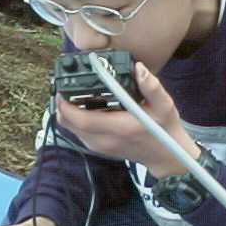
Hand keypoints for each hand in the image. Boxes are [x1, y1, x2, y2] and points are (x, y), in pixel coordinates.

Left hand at [56, 62, 199, 177]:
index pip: (83, 119)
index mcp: (119, 128)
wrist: (163, 156)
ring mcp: (98, 146)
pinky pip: (76, 132)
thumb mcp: (164, 106)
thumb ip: (152, 87)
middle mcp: (104, 140)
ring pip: (70, 129)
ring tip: (68, 94)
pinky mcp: (97, 148)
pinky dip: (72, 119)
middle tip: (62, 87)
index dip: (66, 105)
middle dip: (60, 105)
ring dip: (65, 112)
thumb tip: (138, 68)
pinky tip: (78, 106)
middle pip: (70, 124)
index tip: (62, 88)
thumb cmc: (164, 130)